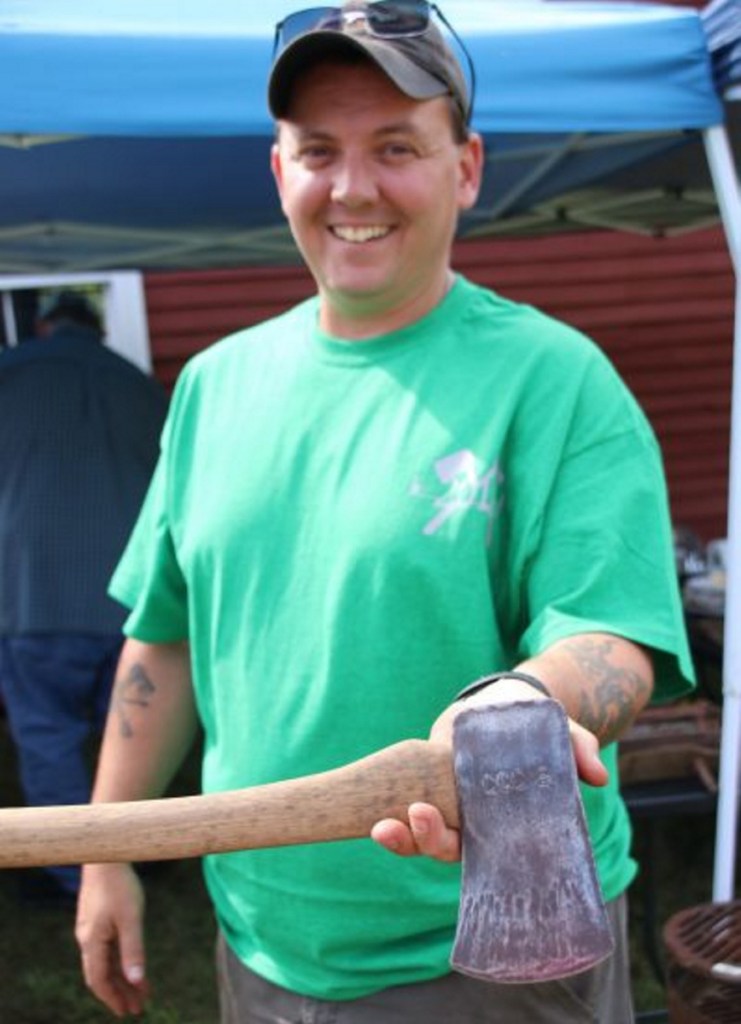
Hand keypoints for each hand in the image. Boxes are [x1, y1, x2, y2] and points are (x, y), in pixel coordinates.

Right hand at [75, 862, 148, 1017]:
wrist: (106, 854)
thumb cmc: (120, 885)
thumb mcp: (131, 918)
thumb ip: (133, 950)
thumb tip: (137, 980)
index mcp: (91, 941)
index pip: (99, 980)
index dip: (113, 997)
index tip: (128, 1011)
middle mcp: (87, 938)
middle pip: (102, 974)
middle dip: (121, 992)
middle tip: (138, 1007)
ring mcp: (91, 928)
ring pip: (106, 961)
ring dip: (122, 977)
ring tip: (141, 990)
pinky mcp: (97, 919)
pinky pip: (107, 947)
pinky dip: (120, 959)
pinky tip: (132, 964)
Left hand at [371, 678, 607, 860]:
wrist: (508, 703)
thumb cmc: (537, 727)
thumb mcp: (560, 734)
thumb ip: (579, 751)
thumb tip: (597, 776)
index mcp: (501, 820)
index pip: (480, 850)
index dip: (463, 848)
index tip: (446, 834)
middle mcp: (470, 819)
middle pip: (444, 845)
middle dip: (426, 839)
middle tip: (416, 815)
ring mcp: (445, 801)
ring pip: (419, 831)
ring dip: (400, 834)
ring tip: (380, 825)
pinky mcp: (425, 778)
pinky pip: (403, 801)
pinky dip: (387, 806)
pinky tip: (369, 805)